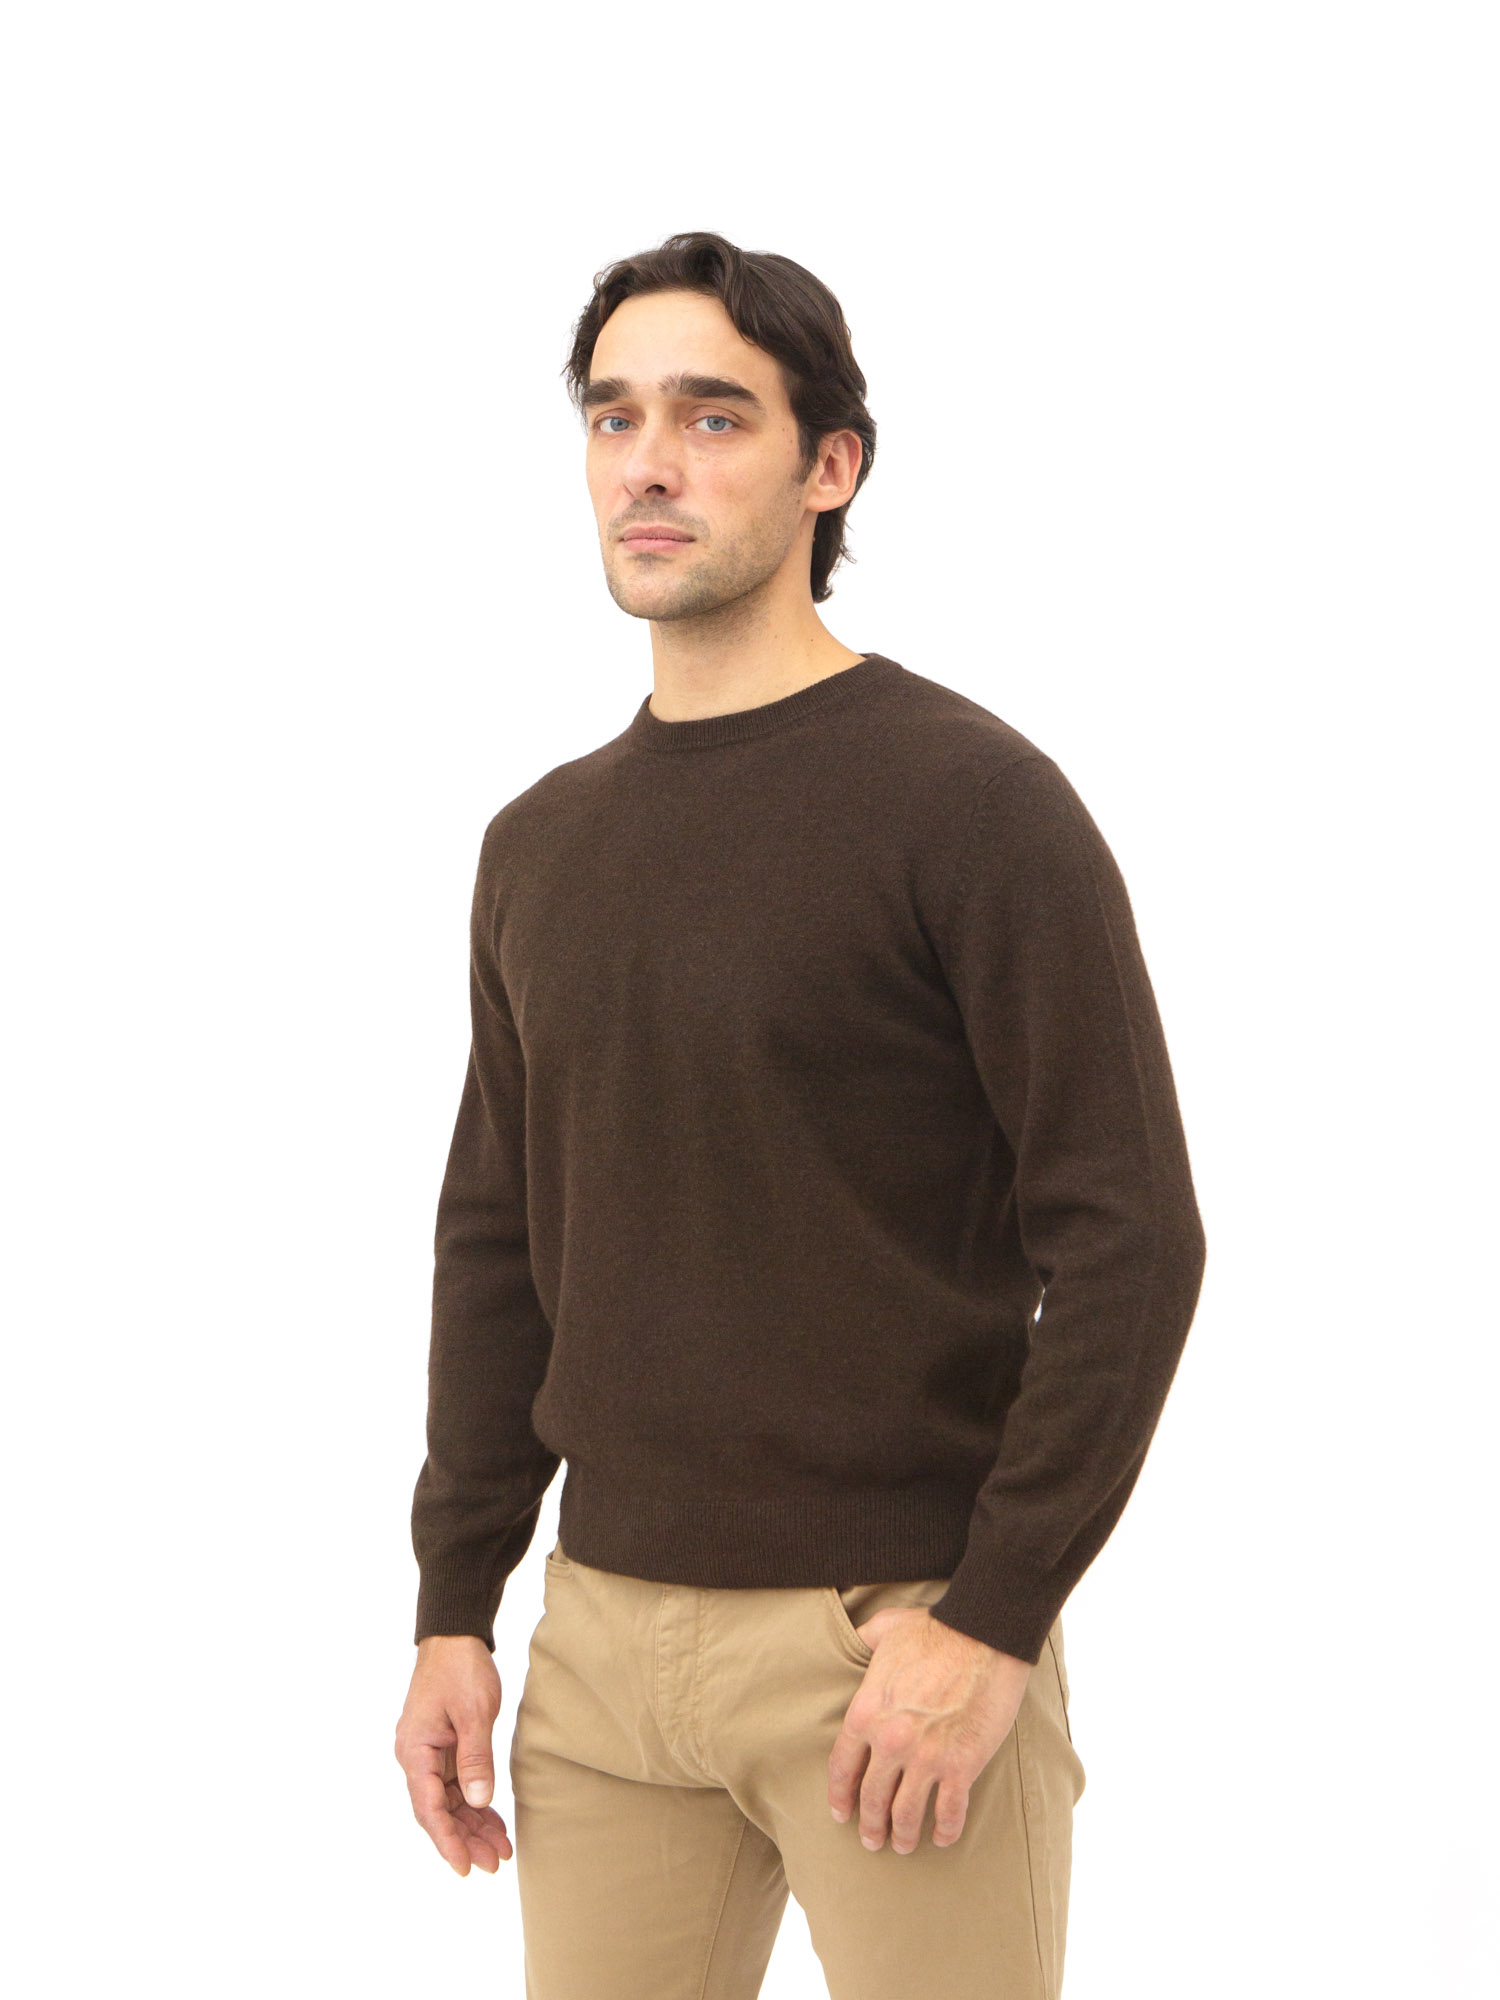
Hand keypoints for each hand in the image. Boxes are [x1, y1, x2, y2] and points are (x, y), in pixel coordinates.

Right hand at [395, 1635, 511, 1874]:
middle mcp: (416, 1757)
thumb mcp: (474, 1712)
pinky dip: (476, 1804)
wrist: (455, 1636)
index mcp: (414, 1751)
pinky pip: (457, 1786)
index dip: (447, 1840)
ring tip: (501, 1850)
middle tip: (495, 1863)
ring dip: (473, 1826)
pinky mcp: (443, 1749)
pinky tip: (494, 1822)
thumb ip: (476, 1757)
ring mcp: (429, 1754)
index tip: (465, 1867)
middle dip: (466, 1839)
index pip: (428, 1807)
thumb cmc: (461, 1669)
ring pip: (449, 1802)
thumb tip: (479, 1801)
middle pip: (438, 1811)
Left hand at [827, 1606, 1031, 1854]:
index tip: (840, 1813)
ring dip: (902, 1835)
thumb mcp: (885, 1629)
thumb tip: (855, 1640)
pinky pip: (949, 1811)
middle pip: (872, 1798)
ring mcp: (926, 1757)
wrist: (983, 1635)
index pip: (842, 1767)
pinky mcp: (962, 1765)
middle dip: (870, 1825)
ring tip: (902, 1845)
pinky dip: (944, 1830)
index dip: (840, 1795)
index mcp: (866, 1712)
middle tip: (871, 1840)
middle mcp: (890, 1742)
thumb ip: (864, 1640)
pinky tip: (941, 1837)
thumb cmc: (935, 1629)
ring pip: (906, 1813)